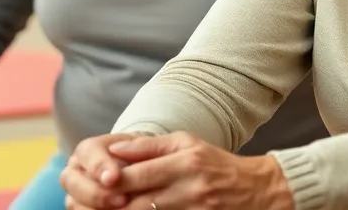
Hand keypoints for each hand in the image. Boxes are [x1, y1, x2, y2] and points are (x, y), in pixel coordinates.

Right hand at [59, 133, 143, 208]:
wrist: (141, 172)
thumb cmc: (142, 157)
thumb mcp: (145, 148)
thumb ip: (138, 146)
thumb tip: (119, 149)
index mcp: (88, 150)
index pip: (88, 152)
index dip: (99, 165)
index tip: (115, 177)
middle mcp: (75, 171)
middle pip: (71, 180)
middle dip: (96, 193)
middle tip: (122, 200)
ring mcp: (75, 193)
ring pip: (74, 203)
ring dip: (95, 208)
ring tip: (123, 209)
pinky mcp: (80, 208)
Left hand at [62, 132, 293, 209]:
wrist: (256, 190)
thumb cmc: (215, 163)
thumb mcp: (187, 143)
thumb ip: (151, 146)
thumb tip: (115, 148)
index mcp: (186, 161)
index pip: (139, 175)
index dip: (113, 181)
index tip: (96, 182)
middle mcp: (190, 188)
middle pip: (138, 202)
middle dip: (112, 203)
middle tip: (92, 203)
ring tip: (108, 208)